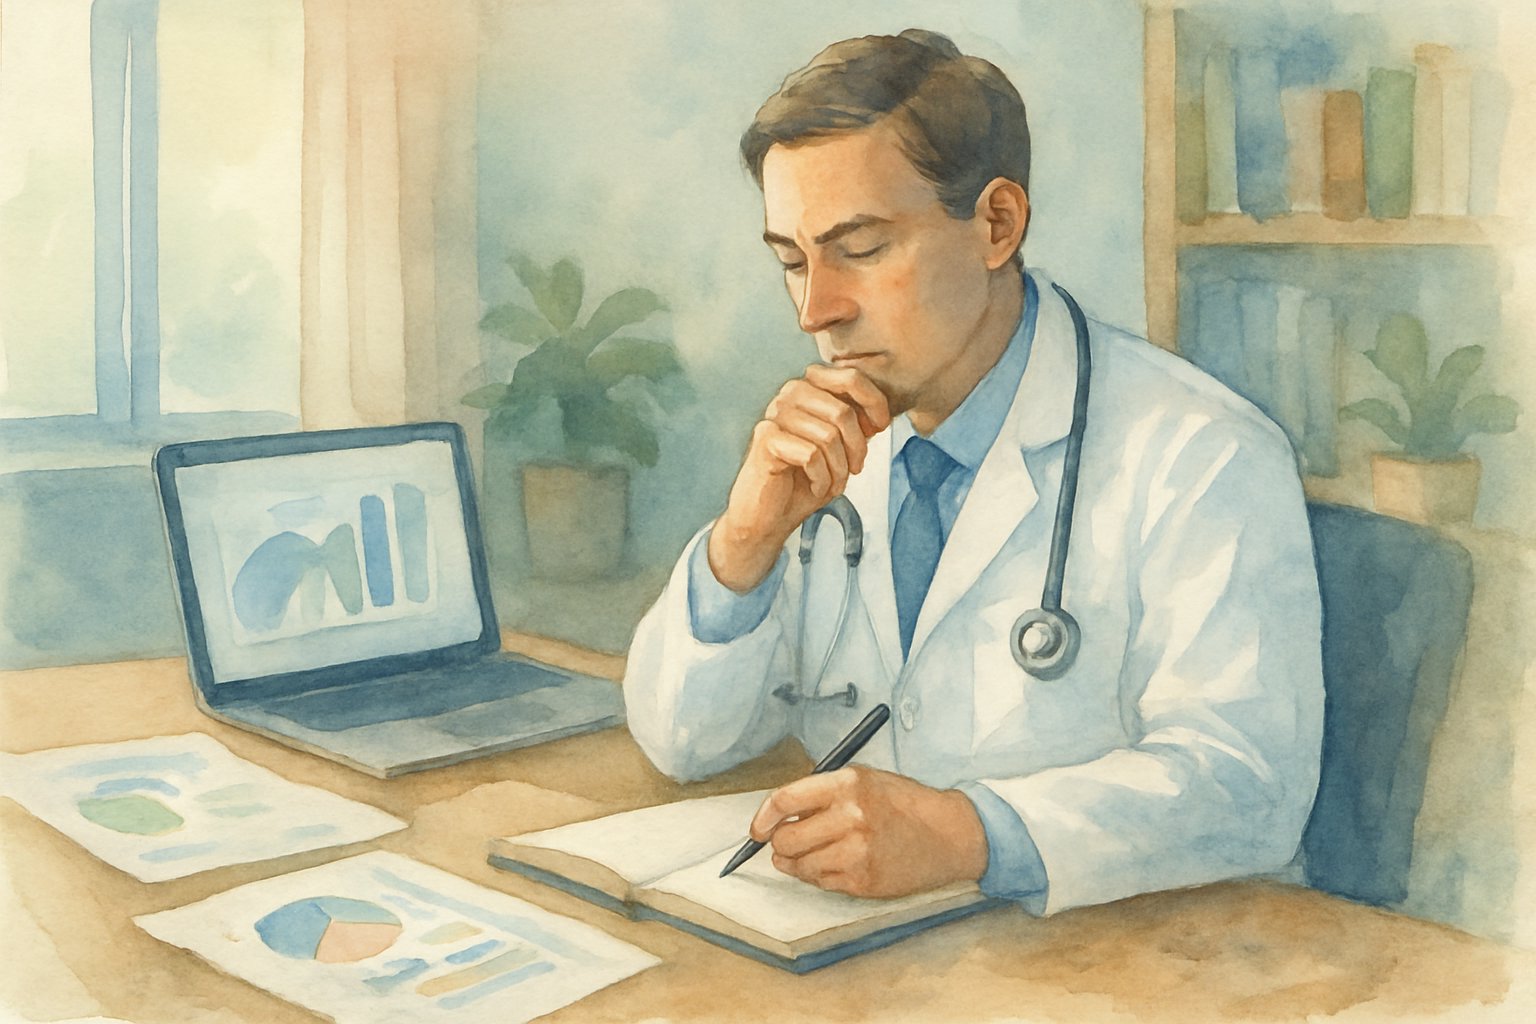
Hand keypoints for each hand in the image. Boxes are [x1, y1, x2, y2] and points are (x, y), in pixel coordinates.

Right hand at [710, 364, 889, 591]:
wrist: (768, 517)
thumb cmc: (804, 482)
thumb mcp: (841, 450)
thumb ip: (857, 426)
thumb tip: (879, 415)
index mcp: (810, 387)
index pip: (850, 378)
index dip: (875, 403)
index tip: (881, 428)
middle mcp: (790, 393)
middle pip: (843, 411)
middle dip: (857, 447)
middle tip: (855, 470)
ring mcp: (775, 414)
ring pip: (828, 436)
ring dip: (839, 469)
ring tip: (834, 484)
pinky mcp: (766, 438)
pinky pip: (811, 455)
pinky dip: (822, 478)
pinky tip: (815, 487)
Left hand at [749, 765, 988, 897]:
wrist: (949, 834)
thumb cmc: (903, 804)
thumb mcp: (863, 780)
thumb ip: (820, 794)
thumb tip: (775, 818)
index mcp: (848, 783)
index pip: (784, 800)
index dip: (763, 817)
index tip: (759, 828)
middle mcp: (851, 816)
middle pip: (786, 839)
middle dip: (780, 843)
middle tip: (789, 842)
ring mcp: (858, 852)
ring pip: (799, 866)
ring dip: (798, 863)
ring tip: (818, 852)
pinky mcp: (864, 881)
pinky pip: (821, 883)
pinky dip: (821, 876)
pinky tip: (840, 864)